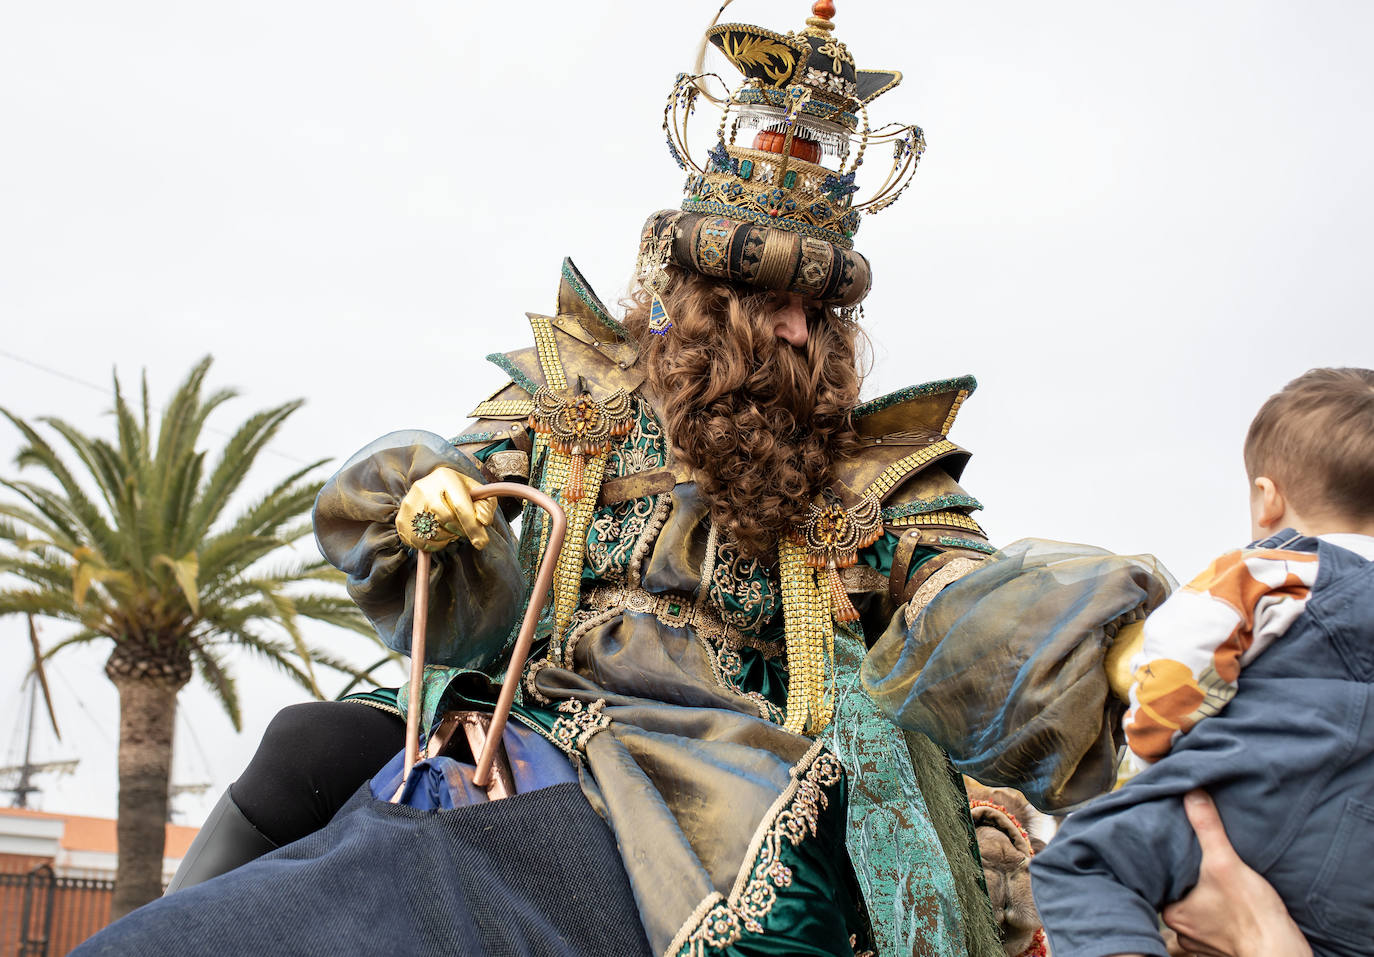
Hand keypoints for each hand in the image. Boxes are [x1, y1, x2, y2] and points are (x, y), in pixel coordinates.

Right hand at [395, 467, 495, 551]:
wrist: (433, 487)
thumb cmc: (459, 492)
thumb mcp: (477, 493)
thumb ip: (485, 506)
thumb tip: (482, 521)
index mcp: (445, 478)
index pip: (460, 506)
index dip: (472, 527)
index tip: (481, 543)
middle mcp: (424, 488)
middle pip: (446, 519)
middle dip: (459, 531)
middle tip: (463, 531)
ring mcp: (410, 503)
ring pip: (432, 532)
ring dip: (446, 539)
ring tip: (450, 531)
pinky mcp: (401, 518)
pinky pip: (418, 541)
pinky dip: (432, 545)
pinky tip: (438, 537)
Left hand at [1160, 791, 1311, 956]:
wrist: (1282, 952)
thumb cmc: (1253, 917)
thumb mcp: (1226, 863)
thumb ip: (1207, 827)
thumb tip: (1193, 795)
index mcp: (1172, 912)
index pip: (1156, 881)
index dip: (1163, 863)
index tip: (1170, 848)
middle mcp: (1182, 930)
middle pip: (1175, 895)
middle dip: (1184, 880)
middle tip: (1194, 861)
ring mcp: (1201, 941)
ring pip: (1193, 912)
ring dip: (1201, 898)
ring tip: (1210, 880)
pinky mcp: (1222, 946)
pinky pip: (1211, 925)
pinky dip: (1216, 913)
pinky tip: (1226, 901)